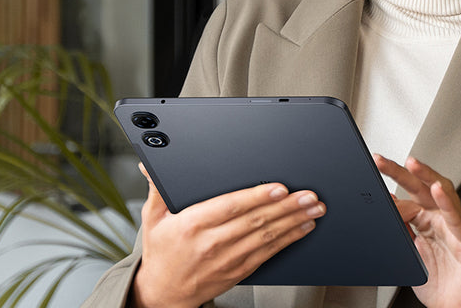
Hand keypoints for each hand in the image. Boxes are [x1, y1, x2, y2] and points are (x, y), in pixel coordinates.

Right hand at [131, 163, 325, 307]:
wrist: (165, 293)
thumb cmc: (161, 254)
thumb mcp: (153, 218)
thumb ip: (156, 189)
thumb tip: (148, 166)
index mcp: (192, 225)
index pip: (231, 207)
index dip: (257, 197)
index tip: (278, 188)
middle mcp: (212, 242)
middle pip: (255, 221)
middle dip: (286, 207)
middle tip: (308, 196)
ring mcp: (228, 258)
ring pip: (266, 237)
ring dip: (293, 222)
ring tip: (313, 209)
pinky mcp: (239, 270)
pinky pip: (268, 253)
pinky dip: (288, 240)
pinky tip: (302, 229)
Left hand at [375, 155, 460, 307]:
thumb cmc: (439, 285)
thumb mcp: (409, 253)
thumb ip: (400, 231)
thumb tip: (385, 208)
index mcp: (426, 223)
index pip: (407, 197)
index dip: (390, 189)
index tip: (371, 178)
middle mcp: (441, 221)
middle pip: (422, 189)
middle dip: (402, 172)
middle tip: (381, 161)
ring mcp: (455, 229)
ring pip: (443, 195)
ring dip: (427, 177)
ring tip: (412, 163)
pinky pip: (457, 218)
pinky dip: (447, 202)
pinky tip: (437, 190)